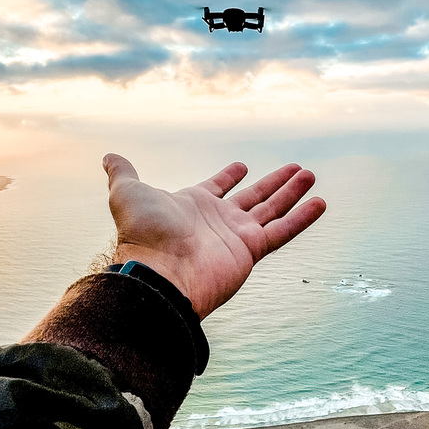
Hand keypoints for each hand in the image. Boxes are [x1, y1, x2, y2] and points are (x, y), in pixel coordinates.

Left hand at [103, 153, 325, 318]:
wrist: (159, 271)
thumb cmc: (141, 234)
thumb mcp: (128, 194)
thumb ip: (123, 174)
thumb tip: (109, 157)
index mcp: (193, 206)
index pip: (217, 188)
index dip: (228, 177)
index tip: (242, 166)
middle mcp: (218, 221)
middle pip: (253, 197)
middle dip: (274, 183)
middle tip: (296, 168)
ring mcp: (236, 236)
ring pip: (272, 209)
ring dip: (292, 193)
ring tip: (311, 174)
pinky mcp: (251, 250)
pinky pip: (282, 231)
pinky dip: (302, 217)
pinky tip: (319, 202)